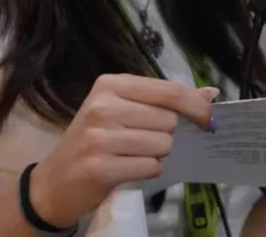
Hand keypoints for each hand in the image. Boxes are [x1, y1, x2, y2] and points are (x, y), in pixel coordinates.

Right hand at [28, 73, 218, 227]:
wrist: (55, 181)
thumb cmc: (95, 141)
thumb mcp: (124, 111)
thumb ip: (165, 101)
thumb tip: (210, 94)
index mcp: (111, 84)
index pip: (169, 90)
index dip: (196, 106)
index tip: (209, 119)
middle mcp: (103, 106)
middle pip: (168, 120)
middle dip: (165, 135)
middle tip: (141, 142)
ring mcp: (99, 137)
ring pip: (162, 144)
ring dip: (156, 155)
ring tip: (132, 156)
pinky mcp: (100, 167)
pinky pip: (151, 167)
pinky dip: (148, 171)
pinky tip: (128, 169)